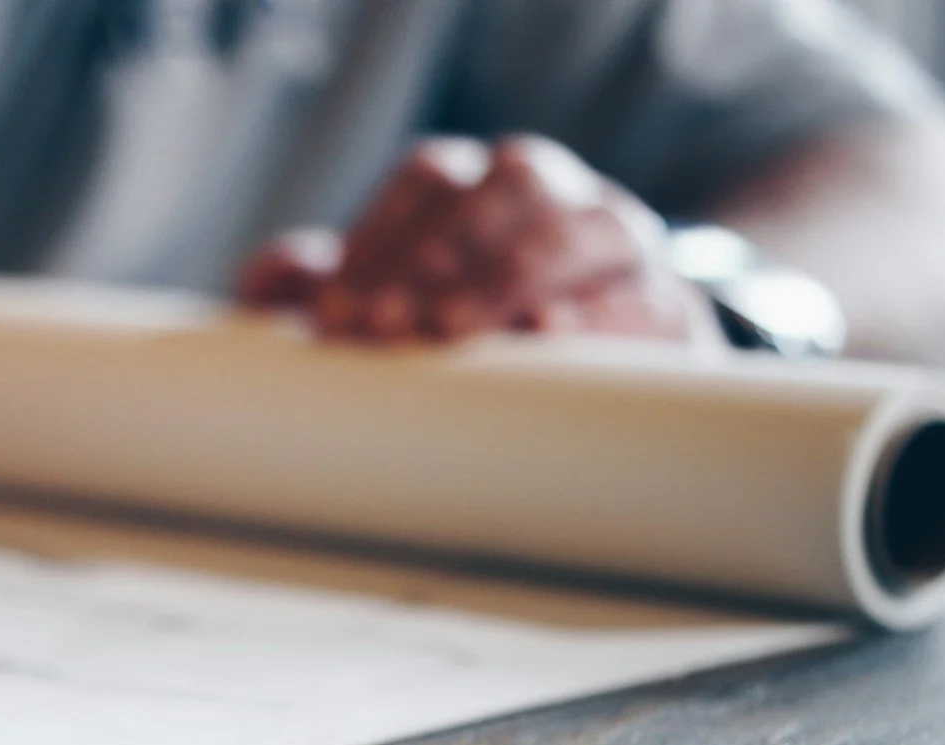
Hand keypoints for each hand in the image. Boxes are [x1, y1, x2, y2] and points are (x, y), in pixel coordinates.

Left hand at [238, 134, 722, 346]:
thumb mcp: (388, 304)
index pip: (428, 179)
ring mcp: (618, 239)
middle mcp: (555, 193)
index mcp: (481, 180)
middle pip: (502, 188)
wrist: (599, 366)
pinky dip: (596, 315)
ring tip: (448, 328)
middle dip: (436, 256)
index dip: (379, 237)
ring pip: (576, 229)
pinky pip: (641, 297)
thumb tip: (276, 275)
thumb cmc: (466, 329)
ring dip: (505, 276)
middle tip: (381, 325)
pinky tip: (548, 336)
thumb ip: (325, 286)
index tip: (336, 314)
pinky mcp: (668, 303)